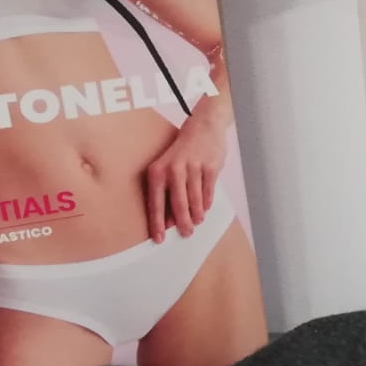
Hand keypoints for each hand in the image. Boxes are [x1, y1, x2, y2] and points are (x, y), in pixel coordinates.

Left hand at [144, 102, 228, 241]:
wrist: (203, 126)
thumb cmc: (181, 151)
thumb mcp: (166, 166)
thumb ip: (166, 190)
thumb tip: (169, 218)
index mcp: (158, 171)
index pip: (155, 203)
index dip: (157, 223)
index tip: (158, 238)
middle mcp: (174, 170)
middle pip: (178, 205)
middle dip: (182, 223)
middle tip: (185, 234)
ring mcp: (193, 168)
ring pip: (195, 200)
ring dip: (196, 215)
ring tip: (196, 222)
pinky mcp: (210, 167)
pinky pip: (208, 191)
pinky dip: (207, 202)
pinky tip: (205, 209)